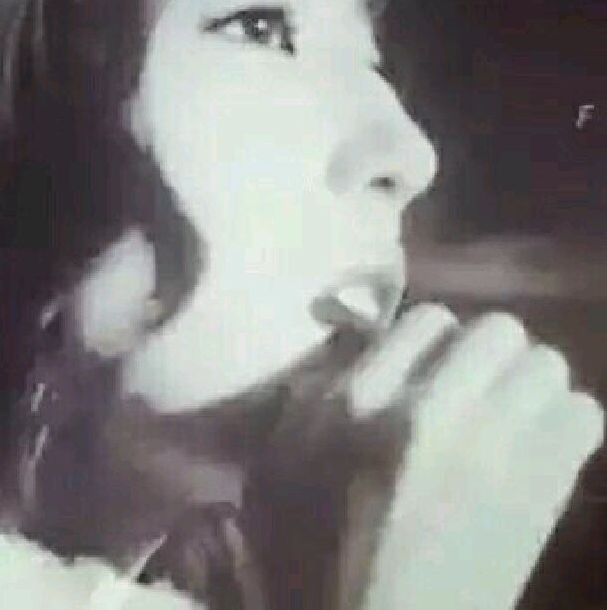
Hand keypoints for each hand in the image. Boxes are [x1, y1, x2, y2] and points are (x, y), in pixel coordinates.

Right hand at [336, 304, 603, 609]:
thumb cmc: (321, 544)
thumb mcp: (287, 455)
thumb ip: (319, 386)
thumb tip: (368, 332)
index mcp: (357, 400)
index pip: (429, 319)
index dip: (437, 342)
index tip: (433, 370)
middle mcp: (427, 411)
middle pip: (498, 329)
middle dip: (493, 355)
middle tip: (480, 388)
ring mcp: (493, 449)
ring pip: (547, 364)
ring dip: (533, 385)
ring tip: (515, 416)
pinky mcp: (540, 491)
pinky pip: (582, 415)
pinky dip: (567, 423)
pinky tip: (544, 446)